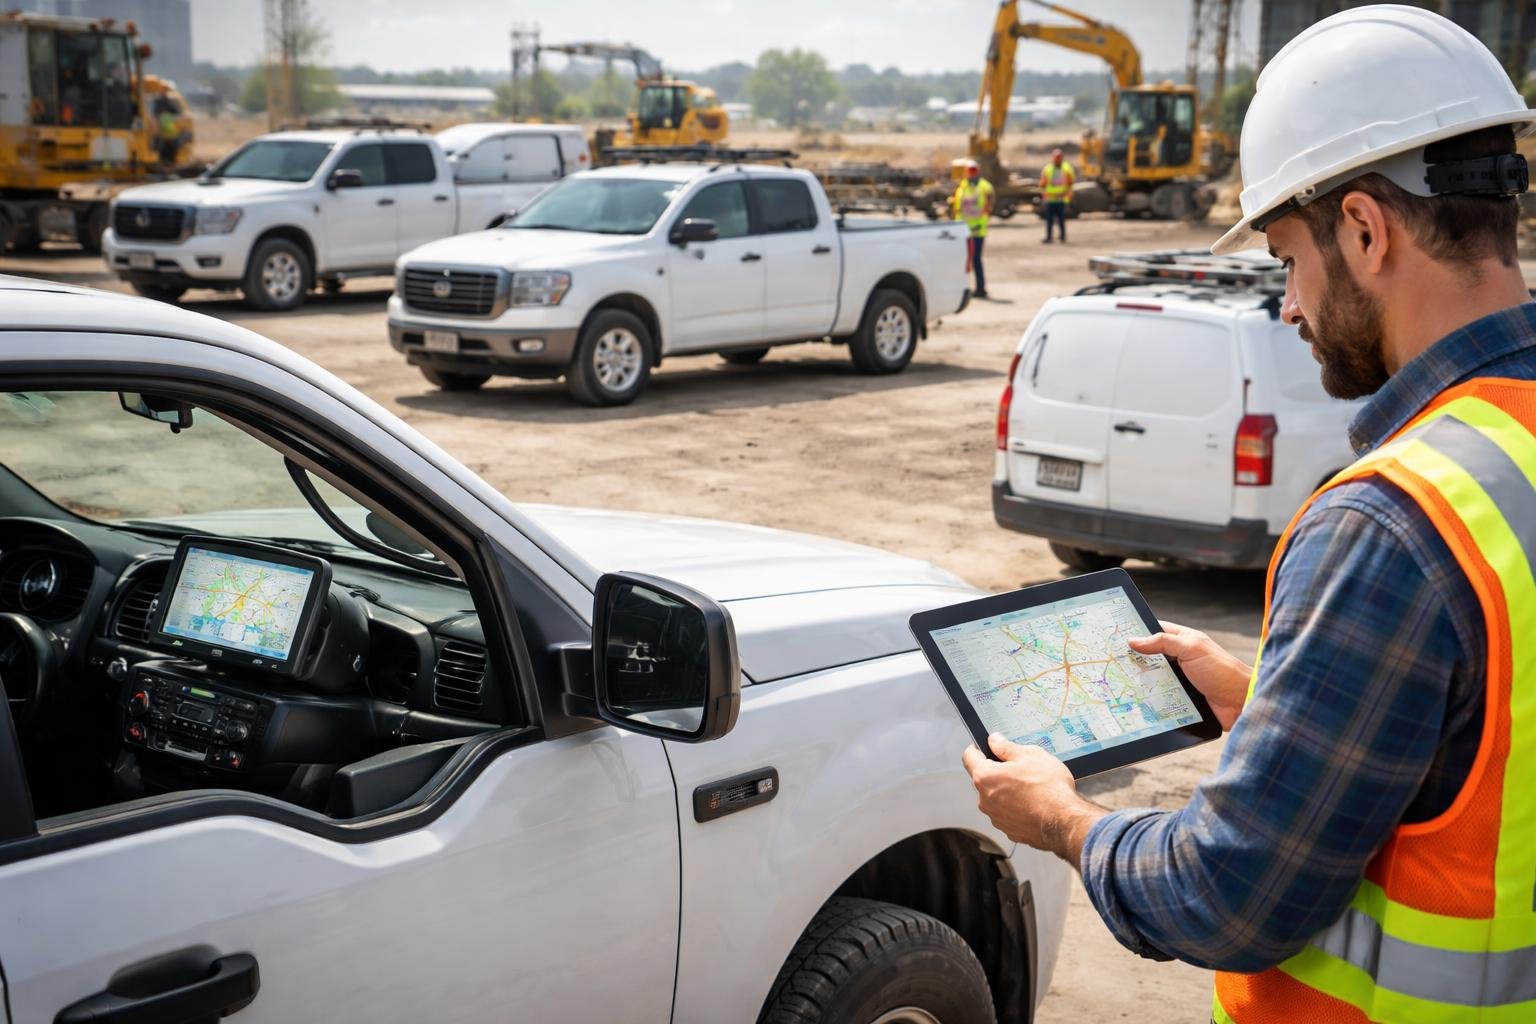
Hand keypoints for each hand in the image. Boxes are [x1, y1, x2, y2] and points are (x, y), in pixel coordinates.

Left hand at [963, 734, 1106, 863]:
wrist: (1064, 821)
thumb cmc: (1048, 788)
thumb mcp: (1030, 755)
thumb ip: (1006, 747)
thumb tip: (994, 740)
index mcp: (985, 777)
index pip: (969, 757)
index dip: (977, 748)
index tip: (987, 746)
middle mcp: (984, 799)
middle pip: (983, 778)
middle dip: (997, 771)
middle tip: (1019, 767)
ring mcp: (996, 817)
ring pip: (995, 797)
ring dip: (1006, 791)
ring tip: (1030, 787)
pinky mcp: (1008, 830)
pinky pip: (1007, 813)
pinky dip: (1015, 807)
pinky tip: (1033, 803)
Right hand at [1127, 621, 1249, 730]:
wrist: (1241, 703)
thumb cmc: (1222, 671)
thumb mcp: (1191, 649)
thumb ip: (1162, 642)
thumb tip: (1134, 639)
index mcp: (1184, 641)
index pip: (1155, 631)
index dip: (1138, 632)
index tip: (1117, 636)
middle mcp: (1181, 659)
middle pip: (1151, 657)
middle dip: (1135, 660)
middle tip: (1114, 662)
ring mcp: (1180, 680)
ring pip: (1153, 678)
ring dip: (1142, 681)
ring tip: (1121, 683)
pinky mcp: (1180, 698)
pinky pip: (1160, 696)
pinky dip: (1150, 698)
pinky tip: (1137, 700)